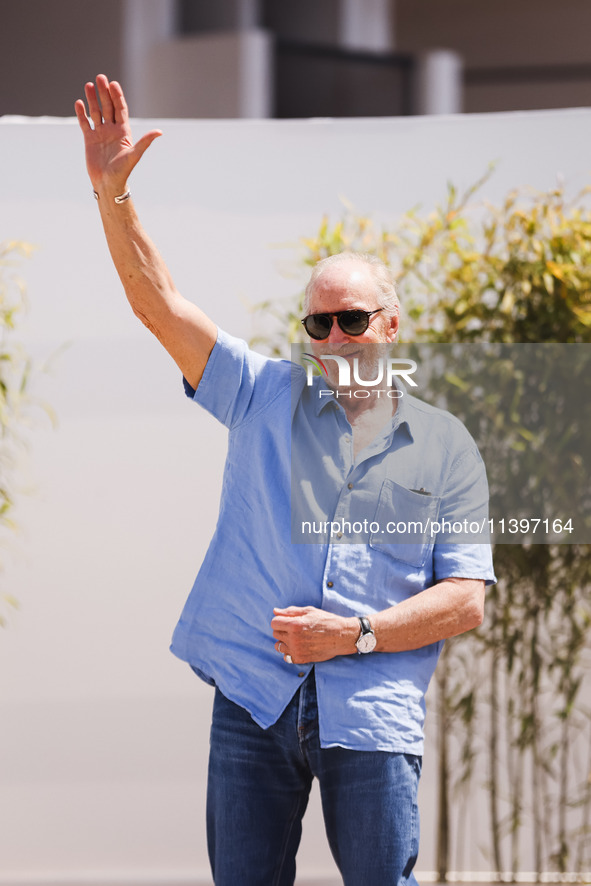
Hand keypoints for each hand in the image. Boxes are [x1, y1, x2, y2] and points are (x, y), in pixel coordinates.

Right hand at [74, 74, 161, 193]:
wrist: (108, 184)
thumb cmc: (122, 171)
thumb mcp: (134, 155)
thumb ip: (145, 142)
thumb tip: (160, 132)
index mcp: (124, 132)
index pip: (120, 109)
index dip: (117, 96)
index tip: (114, 84)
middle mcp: (112, 130)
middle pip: (108, 106)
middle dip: (104, 92)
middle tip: (100, 77)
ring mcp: (100, 134)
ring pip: (96, 112)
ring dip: (92, 98)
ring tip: (88, 84)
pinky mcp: (90, 139)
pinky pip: (85, 123)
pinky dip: (81, 113)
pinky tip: (79, 102)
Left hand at [272, 606, 357, 664]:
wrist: (341, 636)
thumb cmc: (326, 621)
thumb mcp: (309, 611)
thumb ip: (290, 611)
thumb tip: (275, 611)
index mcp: (295, 625)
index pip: (274, 623)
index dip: (280, 620)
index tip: (289, 620)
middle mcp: (294, 639)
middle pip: (276, 634)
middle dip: (283, 629)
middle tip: (295, 628)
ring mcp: (297, 650)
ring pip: (279, 646)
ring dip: (284, 641)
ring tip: (296, 638)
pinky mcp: (301, 659)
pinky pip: (286, 657)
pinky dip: (290, 652)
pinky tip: (299, 646)